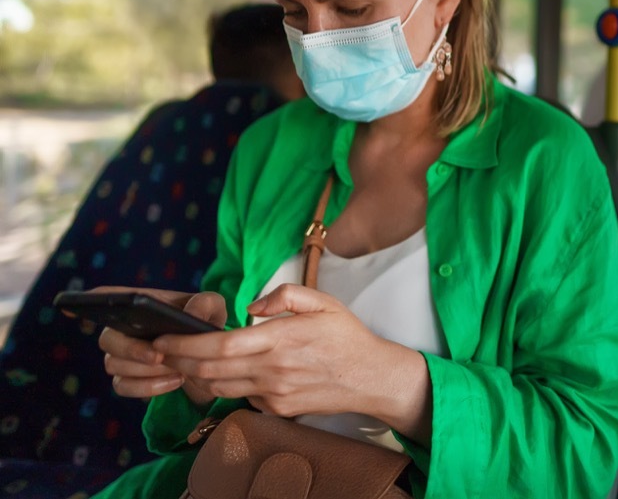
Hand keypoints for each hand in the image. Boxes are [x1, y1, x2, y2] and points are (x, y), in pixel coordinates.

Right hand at [94, 287, 226, 403]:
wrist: (211, 356)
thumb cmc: (205, 323)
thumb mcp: (213, 307)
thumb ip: (204, 304)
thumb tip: (189, 312)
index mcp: (139, 304)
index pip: (107, 297)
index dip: (87, 301)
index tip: (71, 309)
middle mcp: (123, 329)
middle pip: (107, 339)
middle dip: (131, 349)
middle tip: (159, 356)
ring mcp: (123, 356)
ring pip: (114, 366)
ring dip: (145, 370)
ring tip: (178, 368)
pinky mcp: (129, 379)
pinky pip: (124, 386)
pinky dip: (149, 387)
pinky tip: (175, 381)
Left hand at [152, 285, 426, 425]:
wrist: (372, 378)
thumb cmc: (348, 336)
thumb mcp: (324, 301)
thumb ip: (285, 295)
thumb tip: (251, 307)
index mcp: (280, 339)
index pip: (220, 345)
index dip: (185, 344)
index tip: (162, 339)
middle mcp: (272, 369)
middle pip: (209, 369)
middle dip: (176, 360)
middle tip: (157, 351)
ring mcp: (273, 393)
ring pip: (219, 386)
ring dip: (194, 375)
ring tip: (179, 361)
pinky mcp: (277, 409)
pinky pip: (241, 396)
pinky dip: (224, 384)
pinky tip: (221, 372)